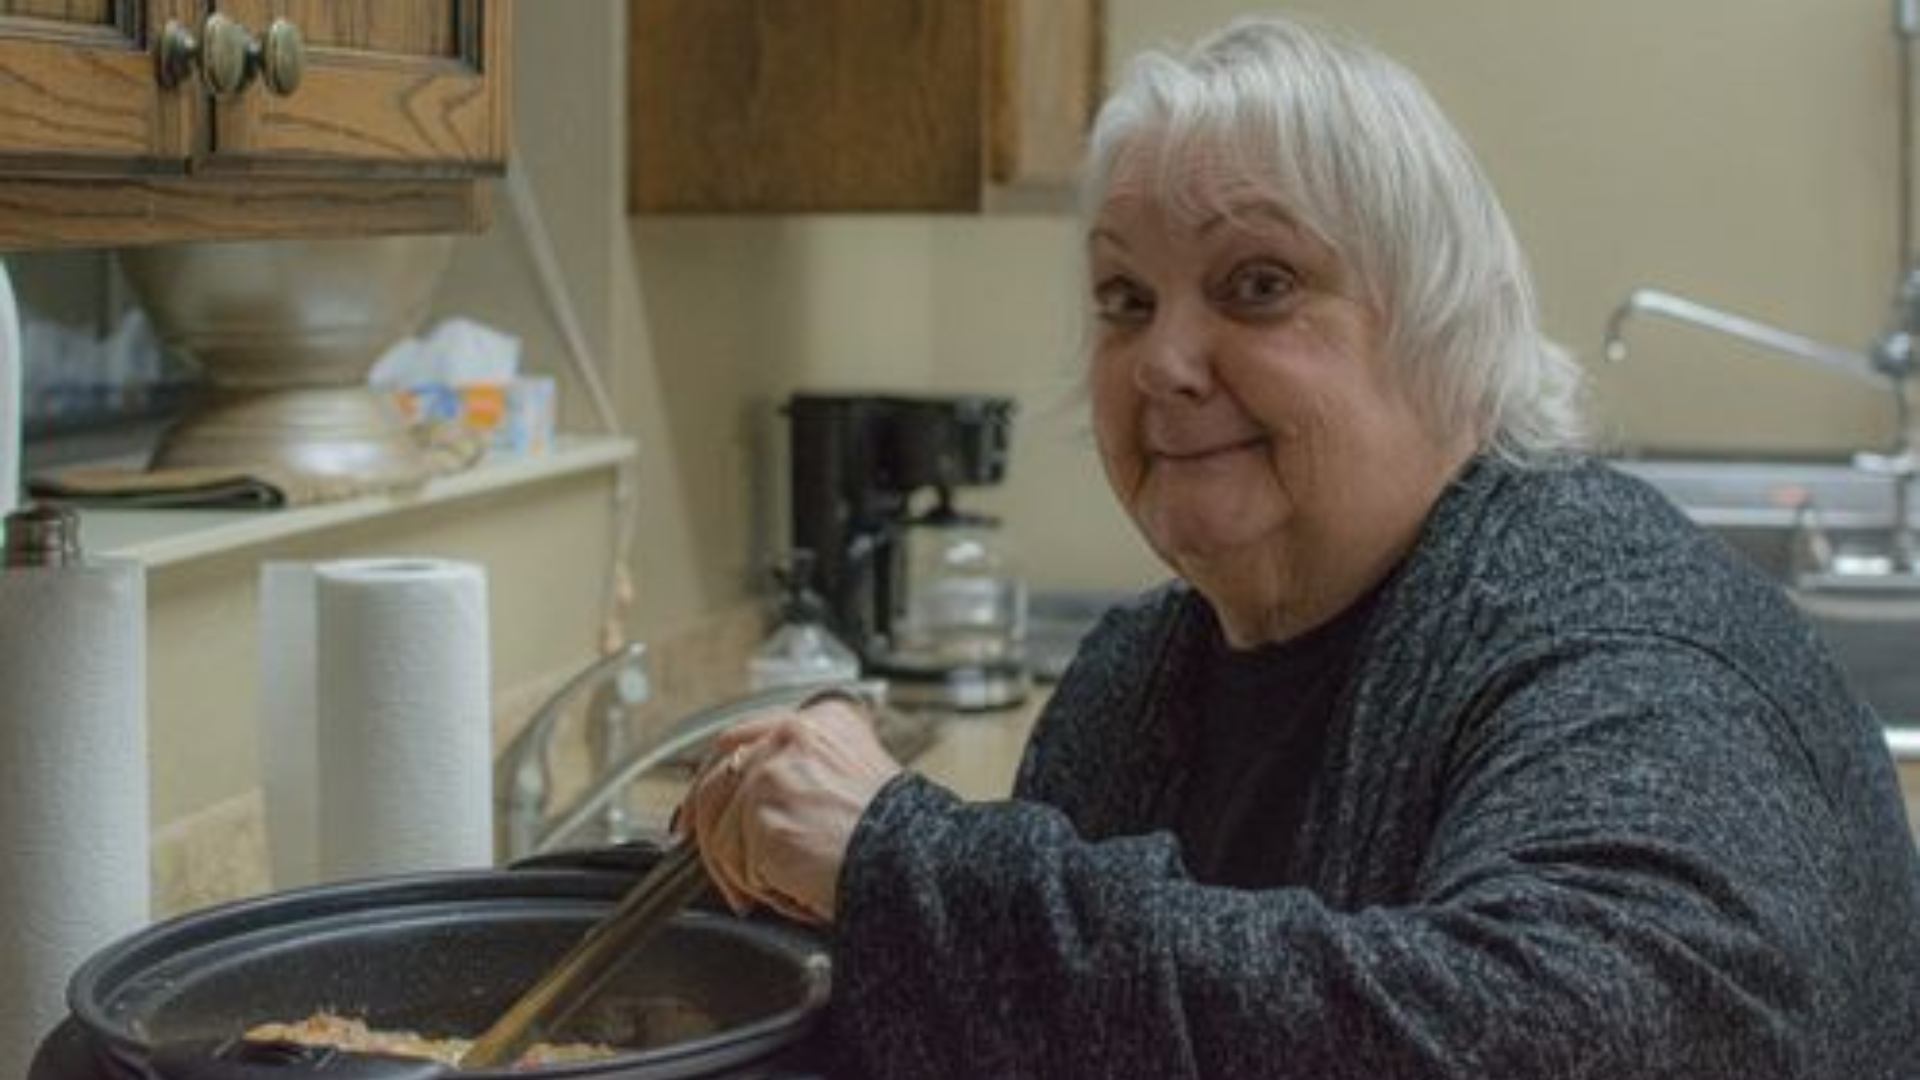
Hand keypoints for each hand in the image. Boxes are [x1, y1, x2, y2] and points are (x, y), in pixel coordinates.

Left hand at [678, 695, 902, 923]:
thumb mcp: (856, 780)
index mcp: (823, 720)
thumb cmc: (899, 838)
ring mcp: (772, 770)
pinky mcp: (760, 813)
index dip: (717, 772)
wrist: (915, 865)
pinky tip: (791, 891)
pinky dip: (756, 887)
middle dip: (702, 813)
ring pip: (719, 823)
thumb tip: (755, 802)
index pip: (746, 736)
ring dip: (739, 866)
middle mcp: (793, 733)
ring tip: (781, 886)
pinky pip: (731, 860)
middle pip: (719, 767)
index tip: (704, 802)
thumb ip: (807, 774)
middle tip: (695, 845)